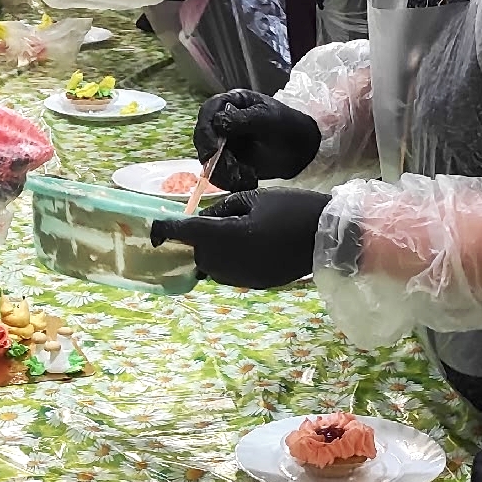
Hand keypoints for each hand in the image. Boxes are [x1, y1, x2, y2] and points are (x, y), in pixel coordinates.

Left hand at [150, 188, 327, 288]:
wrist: (327, 237)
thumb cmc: (292, 209)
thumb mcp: (254, 198)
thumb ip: (221, 209)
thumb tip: (204, 220)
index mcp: (226, 234)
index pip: (184, 233)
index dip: (164, 231)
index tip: (154, 230)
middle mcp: (228, 260)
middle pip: (196, 252)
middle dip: (196, 239)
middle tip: (213, 223)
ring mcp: (241, 277)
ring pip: (210, 267)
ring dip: (211, 252)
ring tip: (233, 235)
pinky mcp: (253, 284)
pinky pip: (228, 274)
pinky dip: (228, 262)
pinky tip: (248, 248)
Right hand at [193, 91, 321, 190]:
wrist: (303, 148)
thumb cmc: (288, 124)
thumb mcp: (268, 118)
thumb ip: (243, 118)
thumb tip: (218, 122)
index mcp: (231, 103)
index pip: (208, 112)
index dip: (206, 129)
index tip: (213, 149)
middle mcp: (223, 122)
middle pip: (202, 137)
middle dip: (212, 155)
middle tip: (229, 167)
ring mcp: (225, 142)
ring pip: (209, 158)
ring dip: (222, 171)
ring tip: (245, 176)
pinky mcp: (229, 161)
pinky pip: (219, 172)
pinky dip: (230, 180)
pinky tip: (249, 180)